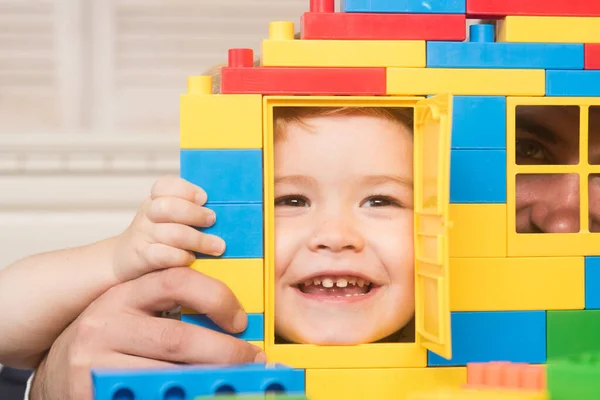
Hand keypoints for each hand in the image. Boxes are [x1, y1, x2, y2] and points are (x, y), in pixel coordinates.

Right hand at [30, 267, 265, 399]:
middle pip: (177, 339)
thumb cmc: (105, 340)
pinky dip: (178, 397)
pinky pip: (146, 396)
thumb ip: (170, 310)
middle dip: (225, 352)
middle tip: (252, 361)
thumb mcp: (132, 313)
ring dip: (207, 382)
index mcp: (123, 296)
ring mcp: (94, 364)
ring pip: (166, 376)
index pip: (176, 282)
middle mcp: (105, 325)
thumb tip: (234, 323)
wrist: (56, 371)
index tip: (240, 320)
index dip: (216, 298)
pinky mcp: (90, 394)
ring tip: (231, 383)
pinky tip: (196, 396)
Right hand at [112, 175, 224, 281]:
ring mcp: (143, 236)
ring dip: (199, 240)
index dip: (186, 190)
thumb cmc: (158, 236)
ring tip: (217, 246)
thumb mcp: (169, 217)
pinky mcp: (142, 257)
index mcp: (156, 199)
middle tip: (212, 220)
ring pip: (171, 233)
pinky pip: (162, 255)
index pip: (165, 186)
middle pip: (168, 208)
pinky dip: (181, 257)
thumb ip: (190, 209)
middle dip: (195, 214)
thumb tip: (226, 209)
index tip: (204, 198)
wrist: (125, 260)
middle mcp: (148, 214)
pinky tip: (192, 258)